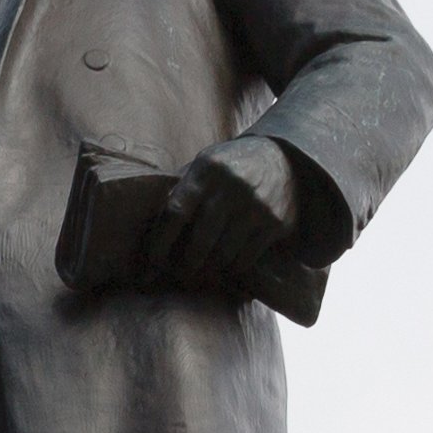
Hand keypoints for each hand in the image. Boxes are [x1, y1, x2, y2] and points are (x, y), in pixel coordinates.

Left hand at [138, 136, 306, 293]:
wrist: (282, 157)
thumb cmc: (229, 166)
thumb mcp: (203, 164)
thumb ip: (181, 190)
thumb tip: (150, 228)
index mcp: (206, 171)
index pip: (175, 213)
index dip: (160, 243)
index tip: (152, 263)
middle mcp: (231, 188)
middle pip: (199, 242)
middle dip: (185, 265)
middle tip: (179, 275)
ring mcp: (255, 206)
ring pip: (223, 255)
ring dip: (209, 270)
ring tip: (202, 273)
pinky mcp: (275, 223)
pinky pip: (246, 258)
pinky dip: (233, 268)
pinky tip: (227, 267)